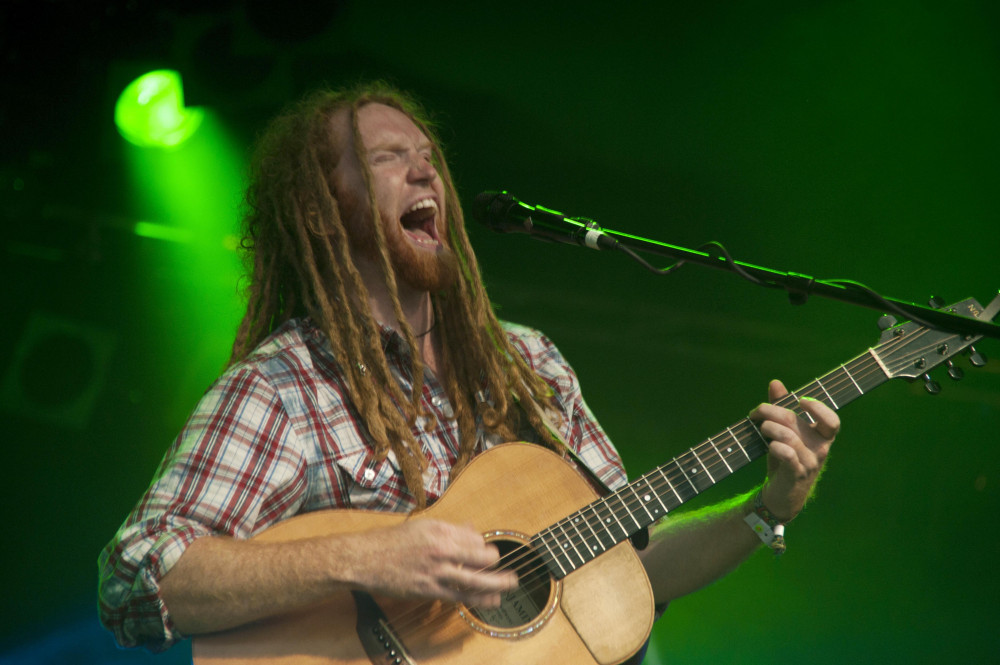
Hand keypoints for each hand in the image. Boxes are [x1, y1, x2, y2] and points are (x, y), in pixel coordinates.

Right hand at [355, 519, 516, 607]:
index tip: (486, 552)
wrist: (365, 559)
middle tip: (508, 569)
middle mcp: (441, 549)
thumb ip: (450, 530)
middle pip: (481, 557)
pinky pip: (459, 596)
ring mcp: (436, 571)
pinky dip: (478, 598)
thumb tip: (471, 531)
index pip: (475, 538)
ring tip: (511, 586)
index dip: (484, 546)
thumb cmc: (391, 541)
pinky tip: (491, 600)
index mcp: (440, 530)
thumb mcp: (422, 527)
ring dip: (497, 584)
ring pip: (475, 579)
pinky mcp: (428, 590)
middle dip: (497, 564)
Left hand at [750, 379, 838, 520]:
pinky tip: (769, 446)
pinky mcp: (796, 475)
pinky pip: (787, 454)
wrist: (780, 495)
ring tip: (760, 428)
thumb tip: (775, 382)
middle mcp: (819, 449)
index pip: (832, 421)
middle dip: (771, 411)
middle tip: (756, 412)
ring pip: (788, 436)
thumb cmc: (784, 460)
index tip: (800, 400)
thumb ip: (781, 408)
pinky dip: (775, 446)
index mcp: (821, 437)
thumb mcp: (783, 433)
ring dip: (768, 428)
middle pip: (795, 421)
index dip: (819, 408)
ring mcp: (809, 463)